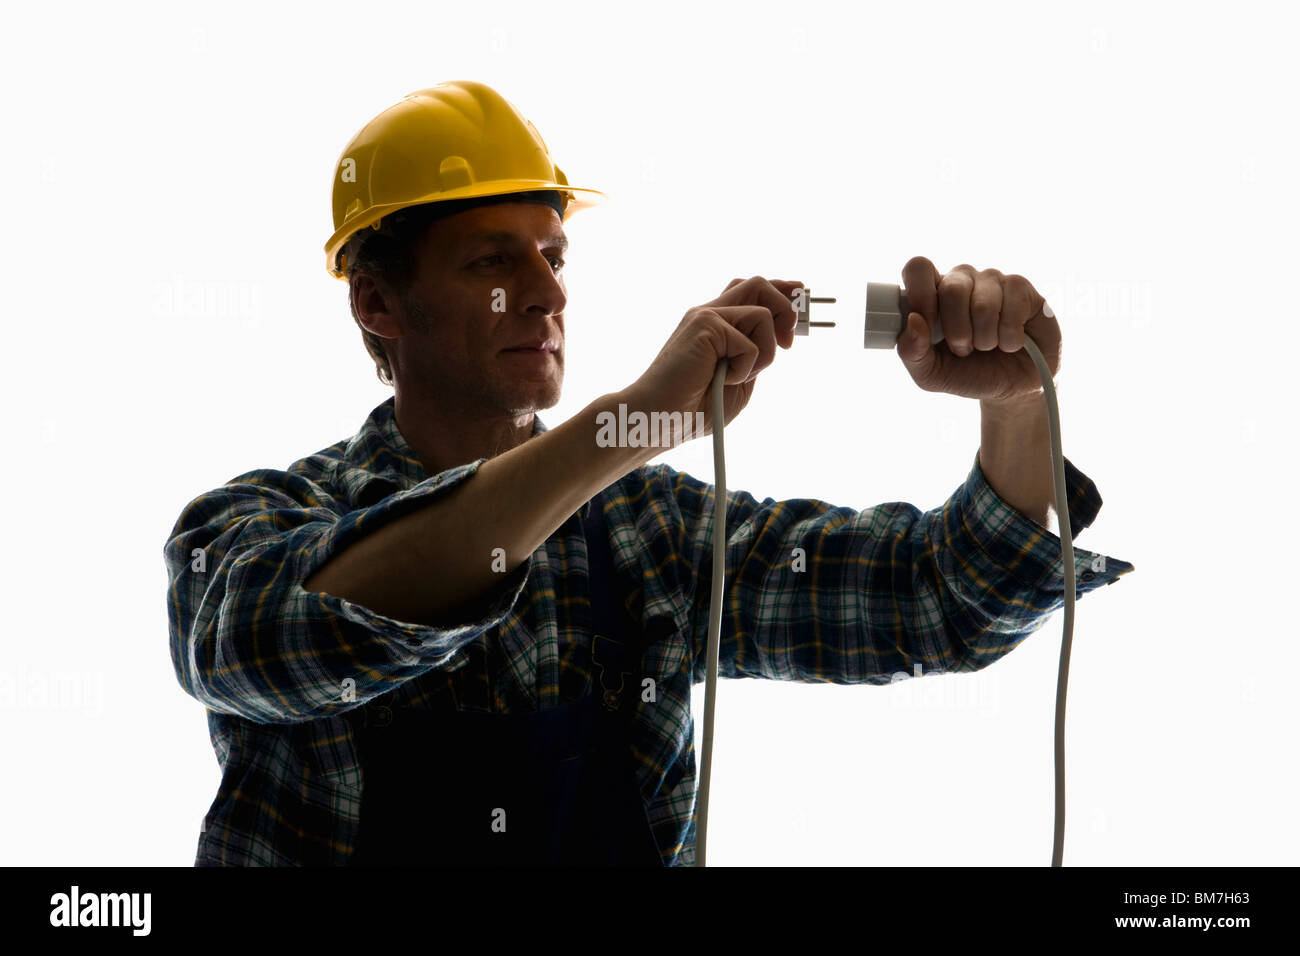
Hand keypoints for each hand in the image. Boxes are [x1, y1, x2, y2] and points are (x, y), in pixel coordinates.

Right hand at [625, 276, 803, 443]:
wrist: (657, 419)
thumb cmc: (691, 410)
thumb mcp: (738, 381)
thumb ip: (755, 356)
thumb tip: (781, 338)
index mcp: (715, 325)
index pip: (751, 291)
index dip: (780, 293)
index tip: (799, 309)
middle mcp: (709, 313)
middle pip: (759, 283)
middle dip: (787, 306)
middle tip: (788, 342)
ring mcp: (706, 316)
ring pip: (762, 312)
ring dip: (765, 352)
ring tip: (740, 376)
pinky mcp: (705, 325)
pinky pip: (750, 342)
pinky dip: (746, 368)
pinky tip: (722, 380)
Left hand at [898, 257, 1061, 403]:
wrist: (1012, 388)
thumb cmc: (968, 374)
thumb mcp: (931, 374)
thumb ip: (911, 352)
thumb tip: (914, 321)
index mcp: (932, 294)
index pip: (918, 268)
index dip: (921, 296)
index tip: (928, 326)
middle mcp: (961, 280)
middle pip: (951, 289)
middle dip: (957, 331)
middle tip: (963, 349)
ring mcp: (992, 280)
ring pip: (983, 304)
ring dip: (985, 339)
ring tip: (989, 347)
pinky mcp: (1022, 288)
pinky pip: (1013, 307)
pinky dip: (1010, 337)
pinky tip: (1011, 342)